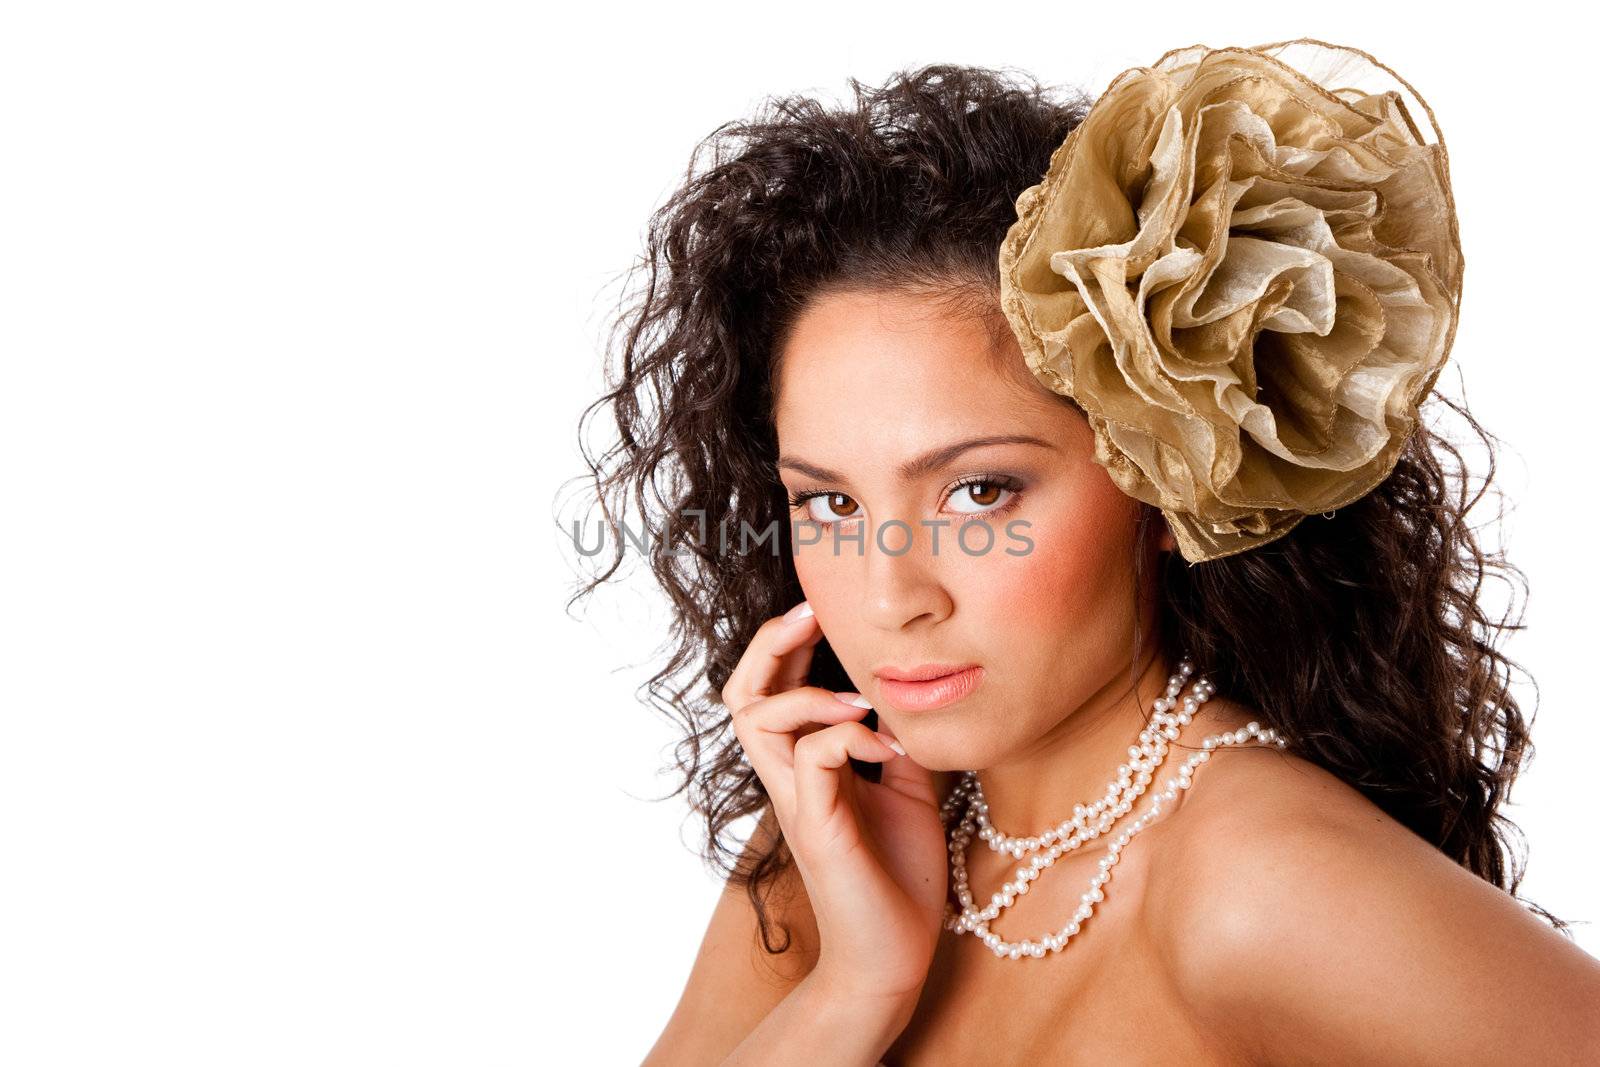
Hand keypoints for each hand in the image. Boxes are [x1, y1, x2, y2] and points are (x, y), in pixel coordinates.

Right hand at [721, 600, 947, 1005]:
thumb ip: (896, 739)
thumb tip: (910, 692)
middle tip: (810, 613)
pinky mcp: (817, 827)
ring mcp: (796, 801)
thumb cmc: (898, 876)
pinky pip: (811, 758)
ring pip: (755, 717)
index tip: (820, 608)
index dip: (783, 643)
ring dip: (806, 692)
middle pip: (740, 692)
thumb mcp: (907, 788)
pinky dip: (849, 737)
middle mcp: (788, 778)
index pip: (769, 688)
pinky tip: (888, 747)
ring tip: (859, 698)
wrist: (895, 957)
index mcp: (804, 765)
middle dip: (769, 642)